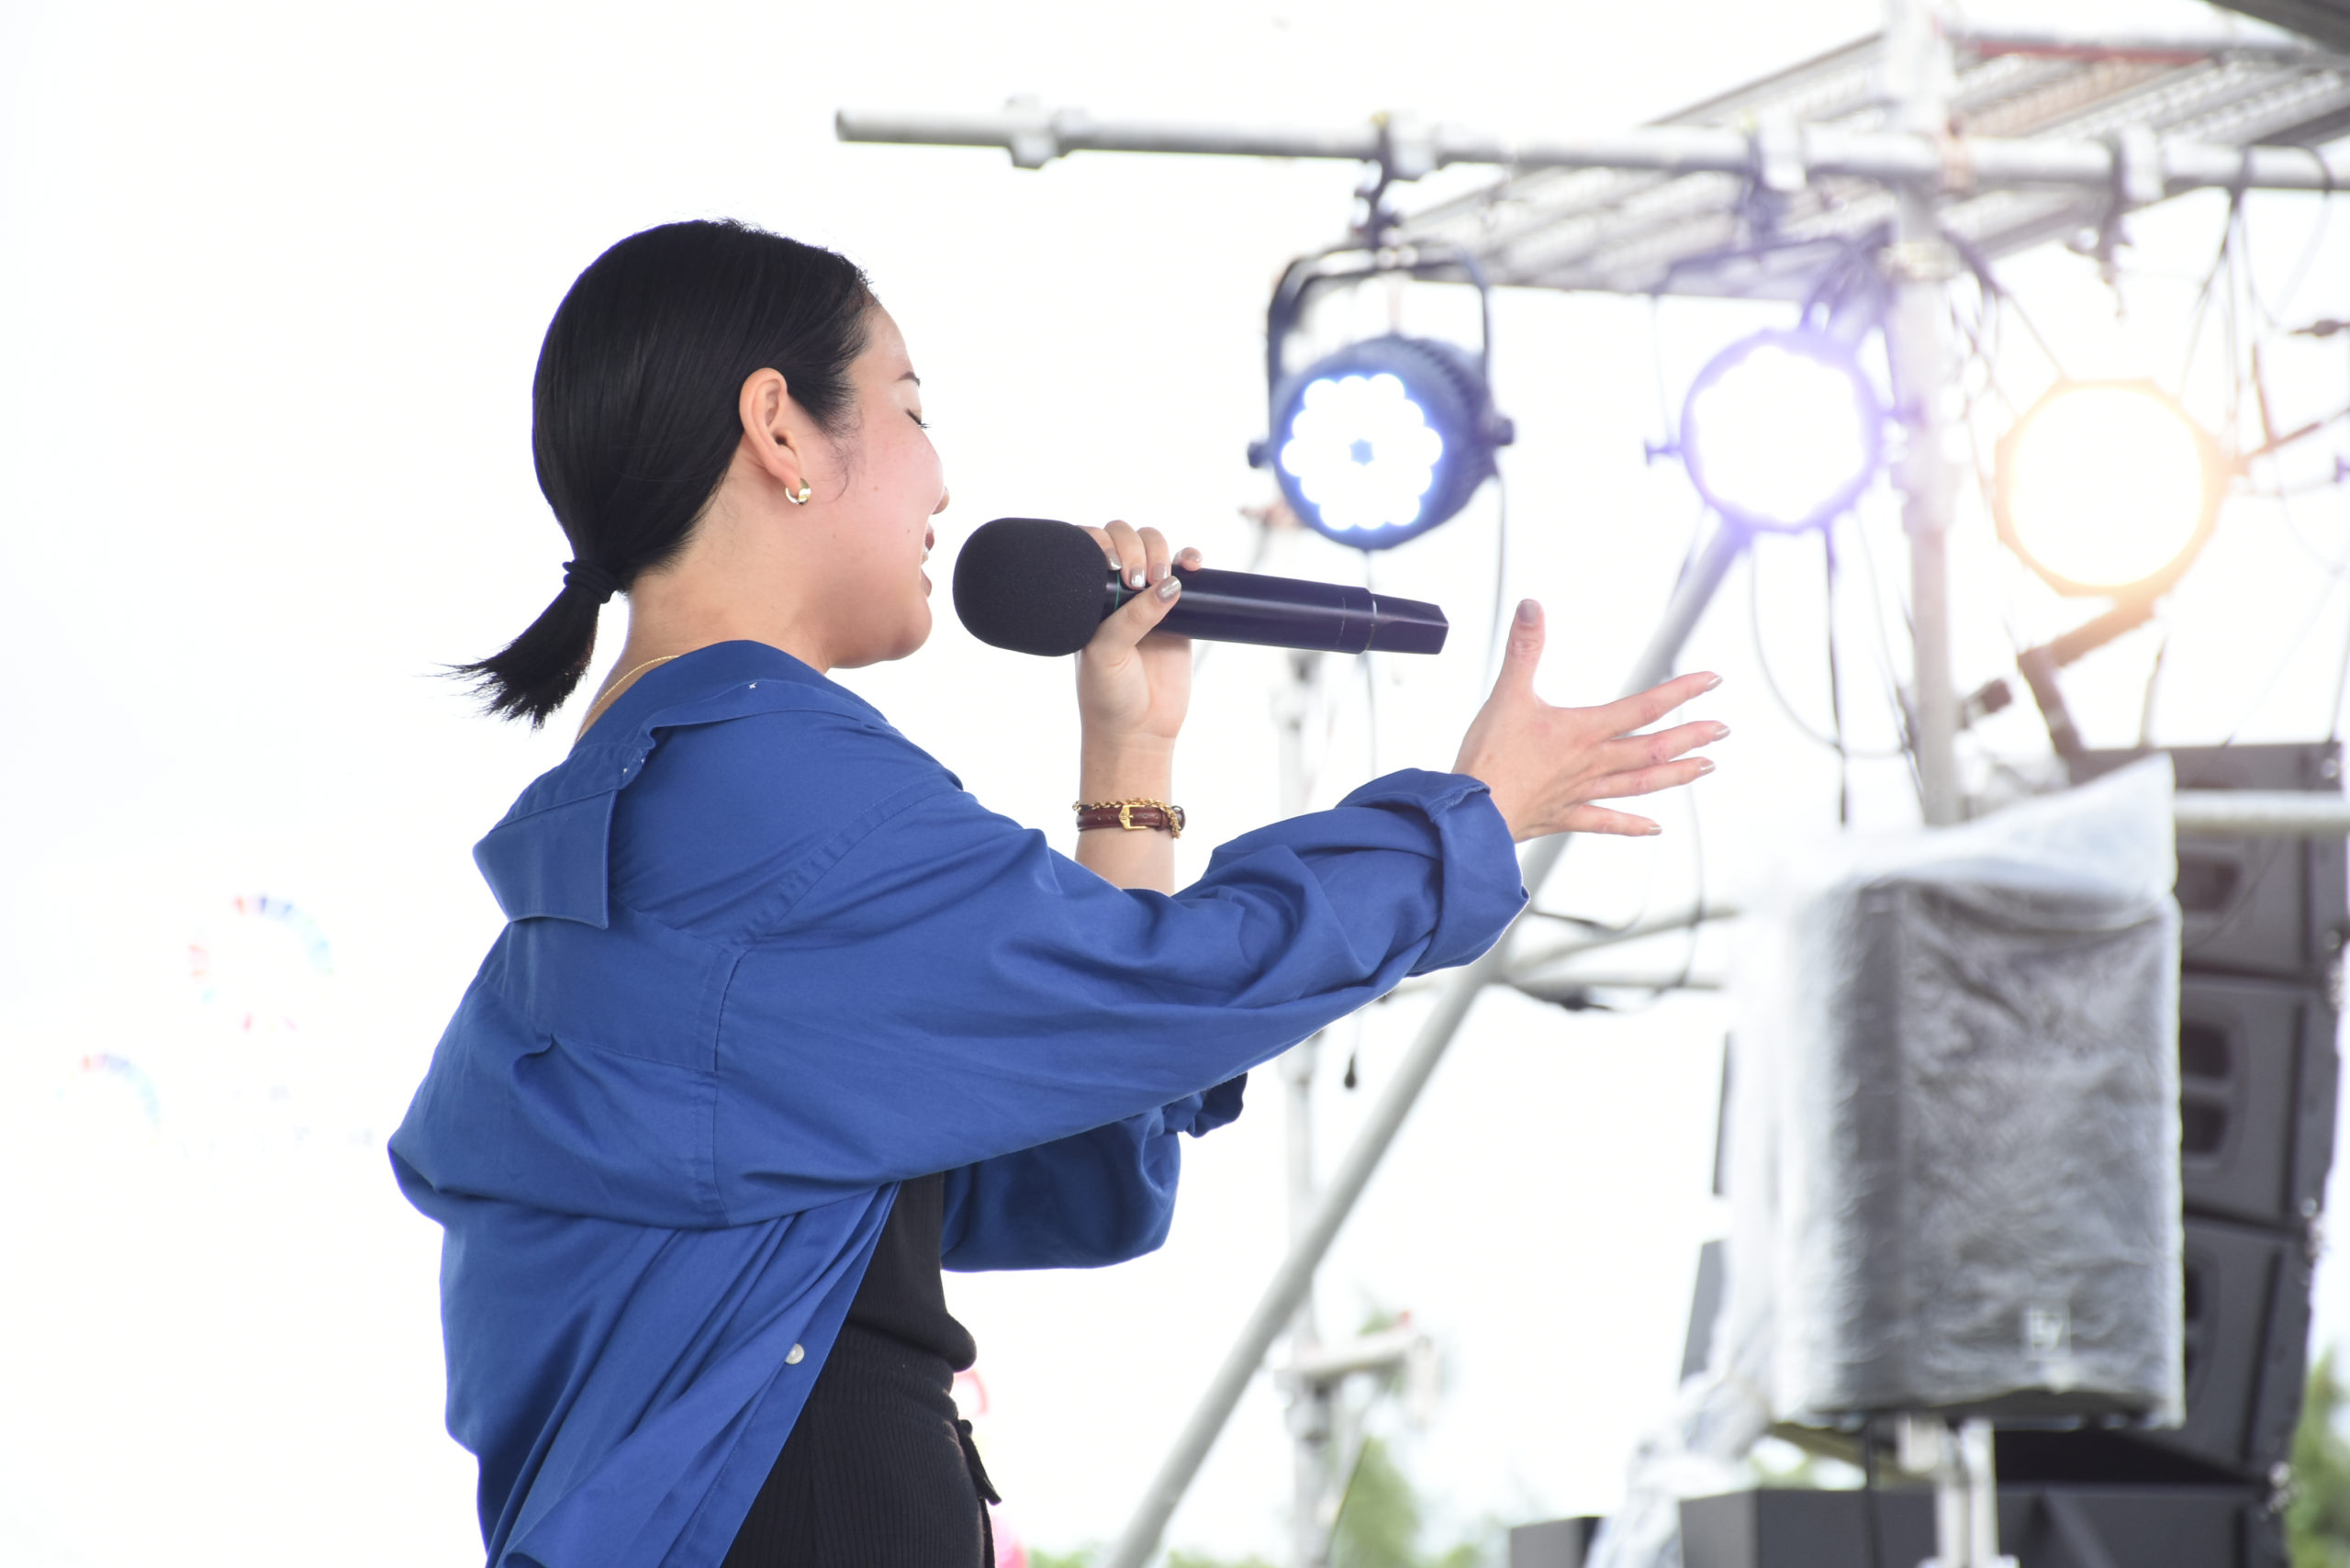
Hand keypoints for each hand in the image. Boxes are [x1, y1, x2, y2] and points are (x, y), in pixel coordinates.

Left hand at [1074, 521, 1200, 751]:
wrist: (1138, 730)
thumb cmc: (1107, 694)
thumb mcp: (1106, 653)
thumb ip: (1132, 617)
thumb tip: (1169, 584)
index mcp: (1087, 595)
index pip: (1091, 546)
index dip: (1103, 542)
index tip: (1113, 566)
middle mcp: (1116, 591)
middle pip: (1128, 539)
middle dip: (1136, 547)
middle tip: (1139, 578)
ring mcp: (1149, 599)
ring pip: (1158, 549)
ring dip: (1163, 550)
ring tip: (1165, 577)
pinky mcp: (1181, 613)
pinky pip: (1187, 574)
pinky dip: (1191, 560)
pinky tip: (1193, 565)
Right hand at [1452, 600, 1726, 841]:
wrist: (1473, 813)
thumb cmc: (1490, 758)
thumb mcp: (1506, 695)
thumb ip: (1523, 649)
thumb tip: (1532, 608)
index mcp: (1584, 731)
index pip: (1644, 707)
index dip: (1681, 691)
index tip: (1712, 681)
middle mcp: (1592, 762)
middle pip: (1653, 748)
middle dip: (1691, 736)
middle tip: (1722, 729)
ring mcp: (1582, 792)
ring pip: (1640, 784)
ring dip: (1676, 775)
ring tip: (1705, 768)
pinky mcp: (1565, 816)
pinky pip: (1605, 822)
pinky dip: (1632, 826)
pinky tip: (1654, 829)